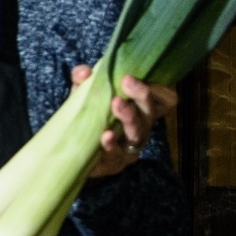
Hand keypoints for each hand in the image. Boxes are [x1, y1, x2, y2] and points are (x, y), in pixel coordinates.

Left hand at [72, 64, 177, 178]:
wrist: (71, 150)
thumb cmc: (87, 116)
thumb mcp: (83, 93)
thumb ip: (82, 79)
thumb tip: (84, 72)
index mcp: (139, 108)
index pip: (163, 98)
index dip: (160, 88)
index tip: (147, 75)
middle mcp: (140, 127)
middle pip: (150, 111)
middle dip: (141, 95)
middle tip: (127, 81)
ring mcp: (130, 147)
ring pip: (137, 133)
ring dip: (129, 117)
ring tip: (116, 104)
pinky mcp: (115, 164)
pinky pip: (117, 156)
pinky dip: (111, 146)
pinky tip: (106, 136)